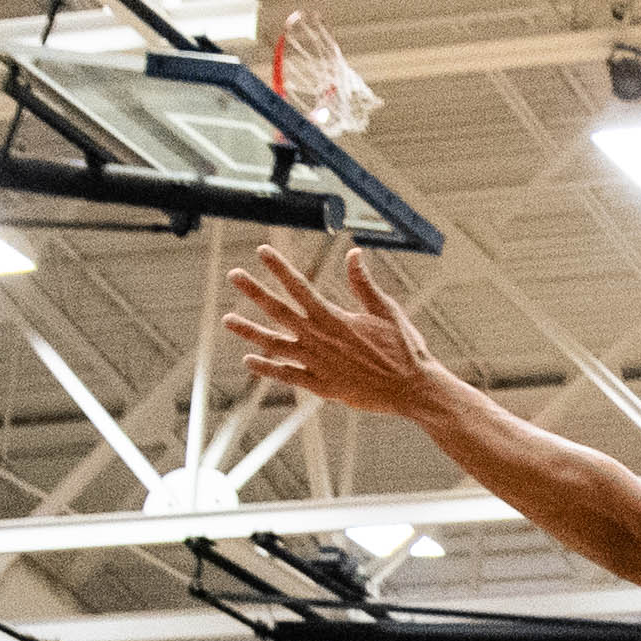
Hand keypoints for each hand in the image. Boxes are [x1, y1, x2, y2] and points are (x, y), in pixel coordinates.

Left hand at [225, 247, 450, 420]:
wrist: (413, 389)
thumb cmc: (404, 349)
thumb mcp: (387, 310)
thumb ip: (364, 284)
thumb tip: (354, 254)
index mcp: (335, 318)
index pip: (300, 287)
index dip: (279, 268)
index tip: (262, 251)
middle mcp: (320, 340)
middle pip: (279, 312)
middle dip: (255, 292)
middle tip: (234, 275)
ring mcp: (318, 364)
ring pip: (275, 345)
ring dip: (250, 331)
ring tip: (227, 319)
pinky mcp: (323, 387)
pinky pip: (288, 376)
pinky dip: (267, 368)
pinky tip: (249, 360)